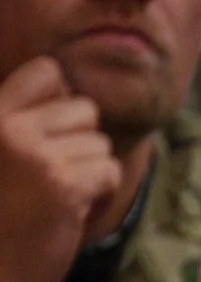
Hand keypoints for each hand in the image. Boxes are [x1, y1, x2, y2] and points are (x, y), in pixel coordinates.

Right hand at [0, 57, 122, 281]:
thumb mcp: (2, 156)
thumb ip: (25, 121)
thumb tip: (72, 92)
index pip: (47, 71)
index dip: (63, 102)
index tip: (52, 136)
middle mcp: (6, 125)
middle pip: (84, 108)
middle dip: (80, 143)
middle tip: (51, 177)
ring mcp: (34, 152)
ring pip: (100, 143)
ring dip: (89, 171)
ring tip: (55, 196)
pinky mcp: (62, 184)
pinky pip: (109, 171)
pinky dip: (99, 193)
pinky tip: (69, 210)